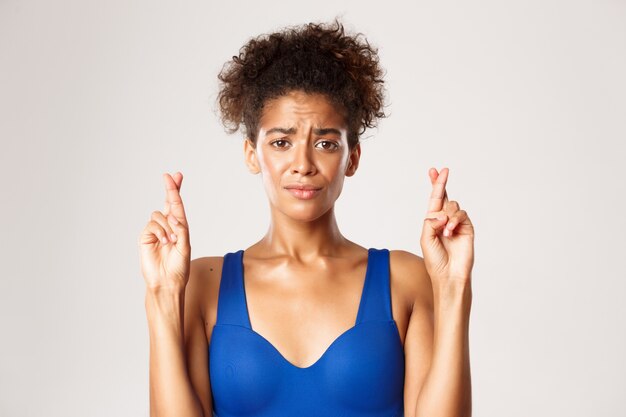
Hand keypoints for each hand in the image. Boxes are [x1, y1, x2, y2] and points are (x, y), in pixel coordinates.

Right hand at [138, 172, 190, 291]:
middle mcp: (167, 226)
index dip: (176, 190)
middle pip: (167, 202)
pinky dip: (160, 231)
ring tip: (172, 240)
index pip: (177, 206)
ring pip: (159, 215)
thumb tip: (173, 216)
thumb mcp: (185, 245)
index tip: (177, 175)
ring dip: (168, 225)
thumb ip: (181, 229)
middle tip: (169, 176)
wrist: (167, 281)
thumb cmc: (178, 266)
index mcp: (179, 227)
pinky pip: (152, 225)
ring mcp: (155, 231)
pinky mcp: (146, 237)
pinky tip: (164, 242)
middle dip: (170, 189)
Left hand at [420, 167, 474, 285]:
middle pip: (444, 196)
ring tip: (444, 232)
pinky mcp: (467, 228)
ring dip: (446, 217)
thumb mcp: (425, 238)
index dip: (435, 184)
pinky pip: (461, 215)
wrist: (448, 274)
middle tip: (443, 170)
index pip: (434, 199)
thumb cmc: (435, 259)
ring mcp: (457, 223)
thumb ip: (430, 222)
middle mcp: (445, 219)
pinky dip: (453, 221)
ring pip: (452, 206)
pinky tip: (449, 231)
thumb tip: (442, 212)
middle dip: (441, 183)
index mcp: (433, 220)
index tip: (433, 170)